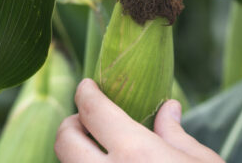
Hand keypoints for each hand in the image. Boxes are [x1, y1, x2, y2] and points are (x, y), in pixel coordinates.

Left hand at [54, 78, 223, 161]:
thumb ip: (176, 135)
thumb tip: (168, 109)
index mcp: (135, 153)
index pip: (94, 112)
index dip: (87, 94)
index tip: (88, 87)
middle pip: (65, 141)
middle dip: (71, 124)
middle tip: (86, 120)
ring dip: (78, 156)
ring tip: (99, 151)